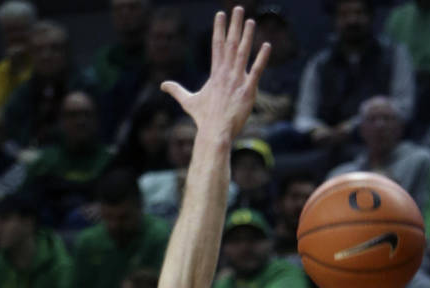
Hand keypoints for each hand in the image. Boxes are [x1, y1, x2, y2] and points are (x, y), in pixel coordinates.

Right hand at [162, 9, 270, 141]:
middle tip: (239, 9)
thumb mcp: (188, 102)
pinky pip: (256, 71)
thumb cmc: (203, 119)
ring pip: (243, 53)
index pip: (217, 45)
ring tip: (251, 21)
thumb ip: (177, 90)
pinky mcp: (248, 91)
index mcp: (215, 73)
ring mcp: (237, 81)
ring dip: (247, 36)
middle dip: (235, 25)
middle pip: (231, 44)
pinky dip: (262, 58)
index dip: (219, 28)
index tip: (221, 14)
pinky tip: (267, 45)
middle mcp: (226, 73)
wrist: (215, 133)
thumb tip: (162, 85)